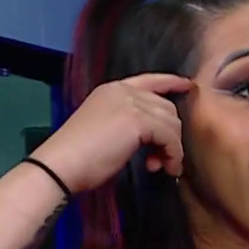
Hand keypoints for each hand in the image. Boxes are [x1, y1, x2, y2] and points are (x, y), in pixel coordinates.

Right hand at [33, 73, 192, 191]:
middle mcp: (123, 91)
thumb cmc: (78, 156)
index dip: (171, 82)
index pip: (149, 80)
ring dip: (172, 148)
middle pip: (166, 107)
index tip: (188, 85)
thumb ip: (127, 123)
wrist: (61, 164)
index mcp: (112, 90)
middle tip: (160, 159)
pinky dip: (172, 155)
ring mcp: (131, 104)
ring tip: (159, 166)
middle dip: (170, 134)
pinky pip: (170, 137)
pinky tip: (164, 168)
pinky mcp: (138, 121)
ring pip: (171, 122)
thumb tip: (152, 136)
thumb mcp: (105, 129)